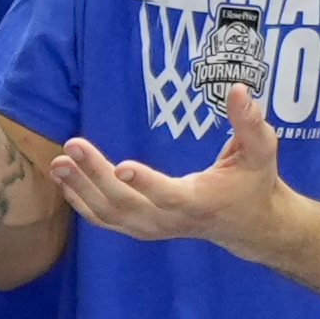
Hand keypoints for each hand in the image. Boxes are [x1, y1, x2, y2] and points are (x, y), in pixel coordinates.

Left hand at [48, 80, 296, 258]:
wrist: (248, 224)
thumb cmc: (254, 181)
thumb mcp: (261, 150)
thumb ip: (251, 122)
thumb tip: (239, 89)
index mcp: (199, 202)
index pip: (169, 196)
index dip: (146, 184)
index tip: (121, 166)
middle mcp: (171, 221)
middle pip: (127, 205)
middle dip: (96, 176)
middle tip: (73, 145)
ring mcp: (153, 228)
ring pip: (110, 215)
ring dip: (81, 189)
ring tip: (58, 162)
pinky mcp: (142, 228)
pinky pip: (105, 219)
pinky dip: (81, 202)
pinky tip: (63, 179)